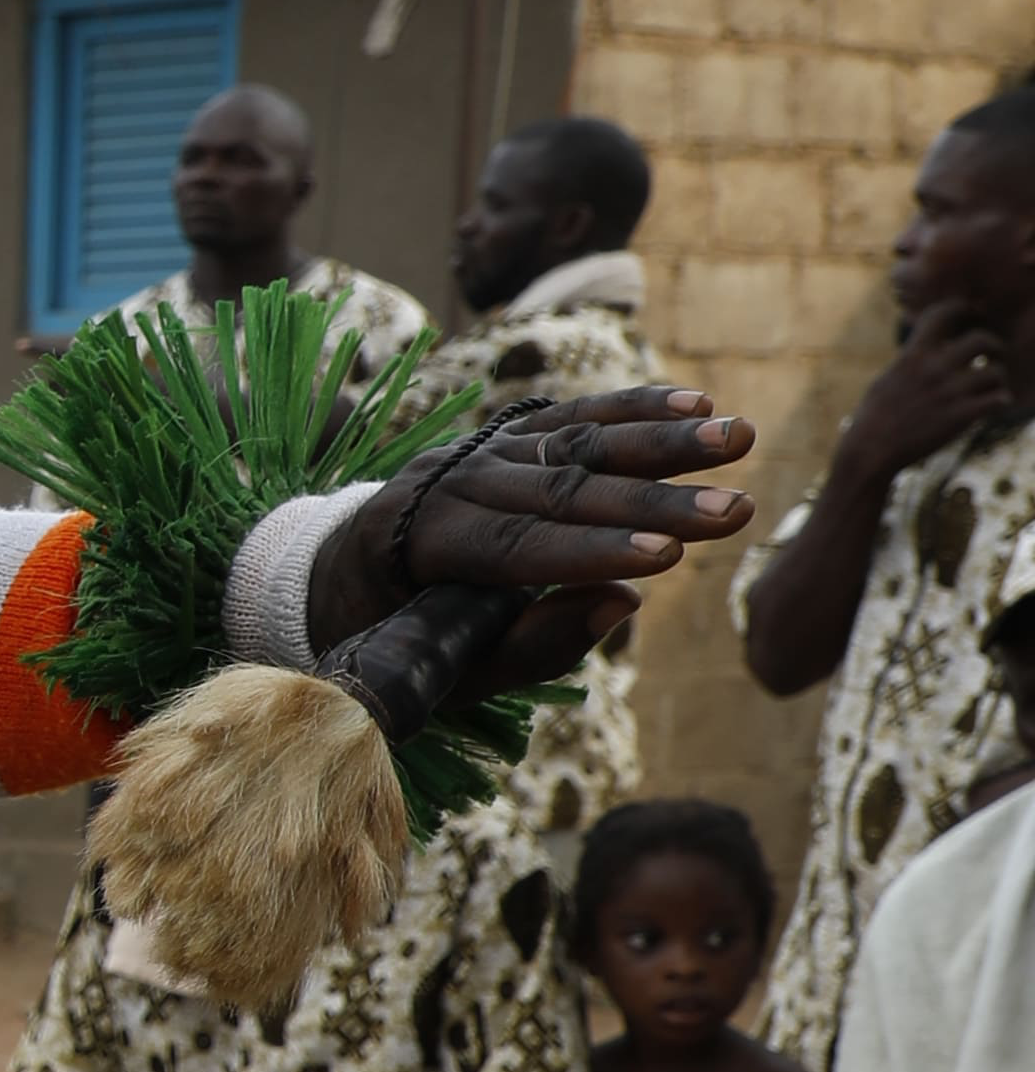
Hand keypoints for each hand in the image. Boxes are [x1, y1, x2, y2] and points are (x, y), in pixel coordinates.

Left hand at [300, 389, 756, 701]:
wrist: (335, 569)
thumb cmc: (394, 636)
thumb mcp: (445, 665)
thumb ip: (529, 645)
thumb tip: (623, 603)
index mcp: (416, 543)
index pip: (513, 547)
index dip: (588, 553)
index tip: (665, 559)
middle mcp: (447, 482)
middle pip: (561, 487)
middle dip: (654, 500)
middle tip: (735, 510)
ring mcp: (476, 451)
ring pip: (576, 439)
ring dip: (661, 439)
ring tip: (737, 437)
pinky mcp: (503, 435)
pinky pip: (574, 416)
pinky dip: (633, 408)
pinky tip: (696, 406)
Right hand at [842, 315, 1022, 488]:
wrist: (872, 451)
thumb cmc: (874, 417)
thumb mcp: (888, 378)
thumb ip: (911, 359)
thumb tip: (920, 349)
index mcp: (914, 354)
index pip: (944, 313)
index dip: (963, 309)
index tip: (972, 313)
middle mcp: (934, 368)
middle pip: (982, 339)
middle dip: (994, 346)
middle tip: (993, 356)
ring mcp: (950, 392)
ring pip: (996, 372)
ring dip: (998, 379)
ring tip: (991, 387)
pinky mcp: (961, 417)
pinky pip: (998, 400)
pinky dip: (1000, 401)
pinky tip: (992, 405)